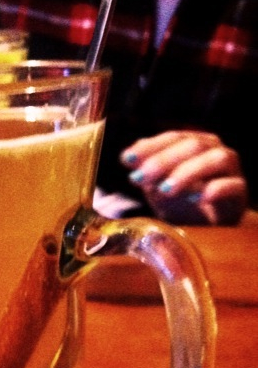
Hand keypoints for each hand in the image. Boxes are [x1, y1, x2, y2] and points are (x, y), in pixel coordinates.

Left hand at [120, 130, 247, 224]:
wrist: (208, 229)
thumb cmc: (181, 203)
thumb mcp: (157, 186)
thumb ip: (145, 171)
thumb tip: (127, 157)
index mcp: (193, 144)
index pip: (173, 137)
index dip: (150, 147)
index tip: (127, 159)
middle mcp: (214, 151)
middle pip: (193, 145)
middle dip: (163, 161)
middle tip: (140, 177)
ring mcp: (231, 170)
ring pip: (216, 160)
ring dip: (188, 172)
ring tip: (165, 190)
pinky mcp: (240, 193)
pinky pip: (233, 186)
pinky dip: (216, 189)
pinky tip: (198, 199)